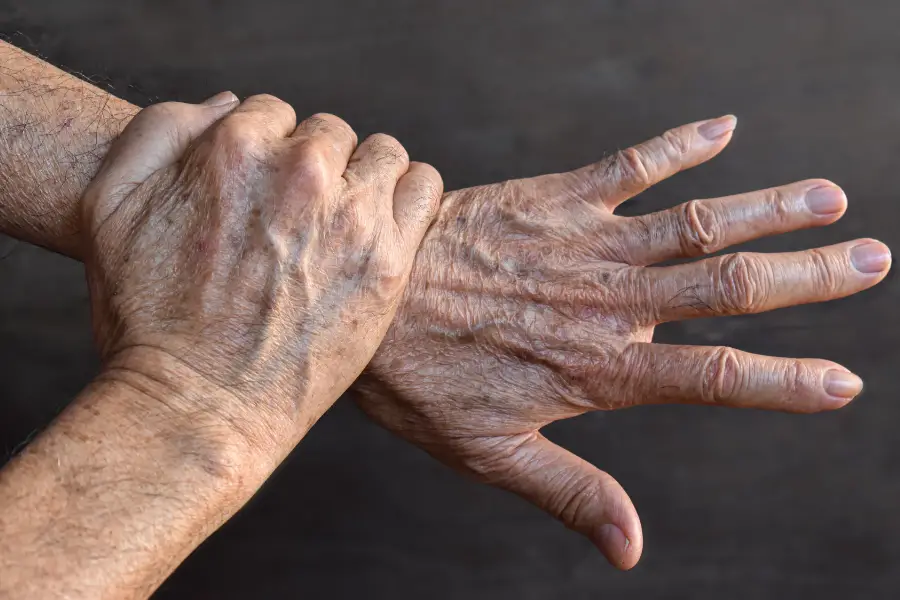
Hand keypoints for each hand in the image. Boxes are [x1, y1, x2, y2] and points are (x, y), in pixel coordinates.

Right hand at [82, 92, 441, 468]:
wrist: (195, 407)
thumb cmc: (145, 317)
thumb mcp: (109, 205)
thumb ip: (162, 130)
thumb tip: (229, 105)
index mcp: (235, 148)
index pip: (276, 113)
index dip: (267, 153)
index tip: (264, 196)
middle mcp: (301, 172)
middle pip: (331, 134)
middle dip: (316, 167)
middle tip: (300, 221)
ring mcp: (352, 217)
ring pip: (383, 156)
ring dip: (367, 179)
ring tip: (346, 224)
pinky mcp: (388, 263)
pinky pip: (425, 191)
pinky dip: (410, 199)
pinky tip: (386, 230)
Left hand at [355, 116, 890, 568]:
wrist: (365, 300)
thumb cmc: (423, 381)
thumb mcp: (493, 454)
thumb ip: (571, 493)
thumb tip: (632, 550)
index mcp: (600, 370)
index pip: (716, 378)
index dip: (786, 383)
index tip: (844, 382)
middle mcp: (606, 303)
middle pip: (727, 288)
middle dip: (807, 277)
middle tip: (873, 259)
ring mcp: (582, 244)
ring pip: (695, 222)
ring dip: (767, 208)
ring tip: (827, 198)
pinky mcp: (552, 199)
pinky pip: (628, 166)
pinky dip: (678, 145)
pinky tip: (723, 126)